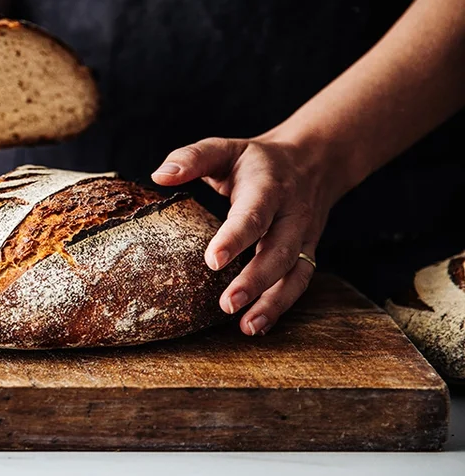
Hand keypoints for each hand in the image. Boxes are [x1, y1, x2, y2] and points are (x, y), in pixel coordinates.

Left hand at [152, 135, 346, 335]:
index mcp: (269, 186)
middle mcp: (292, 214)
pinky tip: (257, 325)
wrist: (314, 160)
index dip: (235, 237)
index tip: (212, 261)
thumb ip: (192, 158)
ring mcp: (305, 236)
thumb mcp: (226, 148)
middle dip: (256, 280)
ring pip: (296, 273)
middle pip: (280, 250)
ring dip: (273, 303)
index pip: (254, 214)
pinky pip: (299, 282)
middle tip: (227, 304)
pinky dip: (281, 306)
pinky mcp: (308, 252)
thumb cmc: (257, 160)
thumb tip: (160, 175)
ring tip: (246, 327)